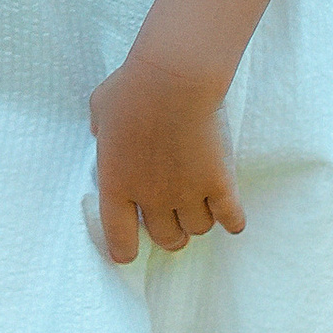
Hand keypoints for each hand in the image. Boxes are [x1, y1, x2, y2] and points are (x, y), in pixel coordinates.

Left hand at [88, 53, 245, 264]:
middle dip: (170, 235)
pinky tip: (231, 215)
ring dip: (199, 221)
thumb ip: (101, 129)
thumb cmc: (132, 88)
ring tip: (201, 206)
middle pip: (166, 238)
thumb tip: (102, 132)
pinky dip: (232, 220)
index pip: (118, 237)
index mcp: (116, 183)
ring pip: (198, 230)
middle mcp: (151, 197)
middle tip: (175, 221)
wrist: (173, 79)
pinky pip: (231, 219)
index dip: (124, 250)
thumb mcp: (100, 108)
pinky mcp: (219, 183)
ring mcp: (187, 192)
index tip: (127, 254)